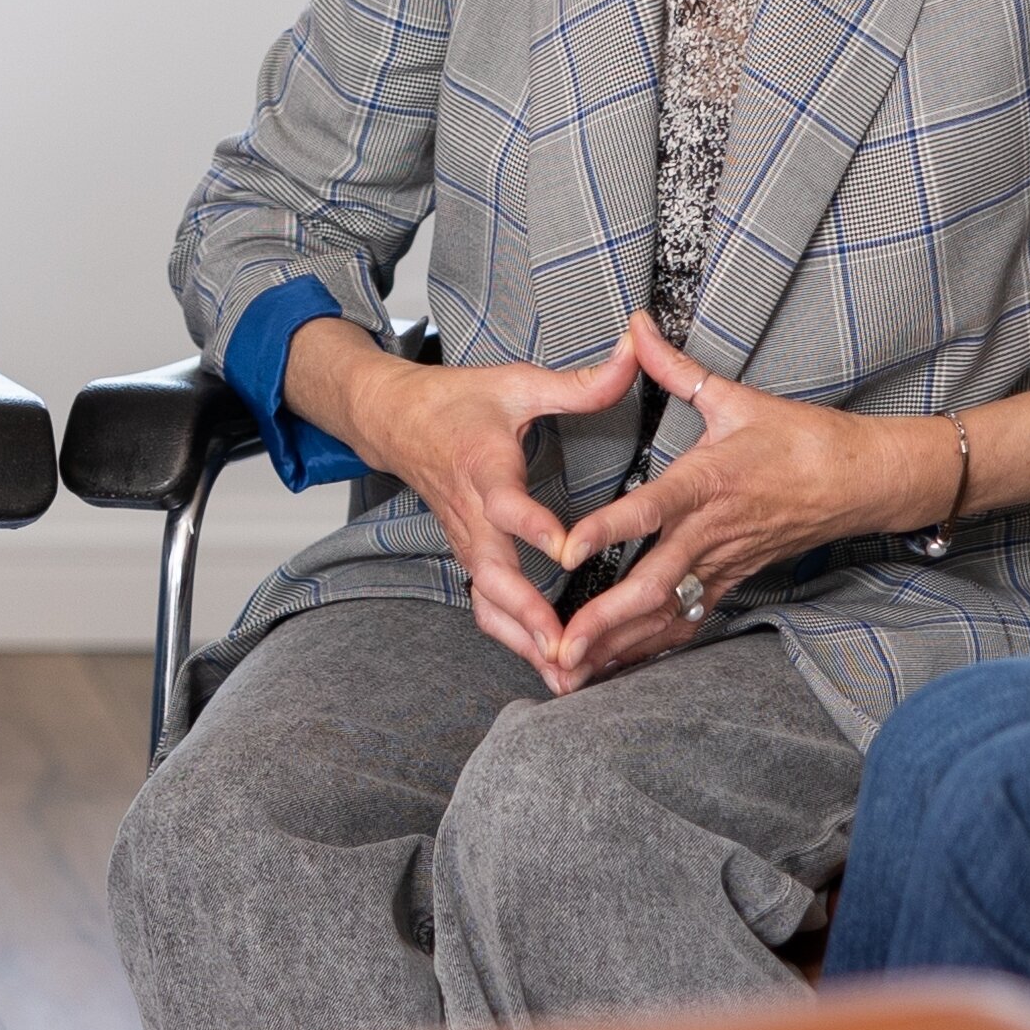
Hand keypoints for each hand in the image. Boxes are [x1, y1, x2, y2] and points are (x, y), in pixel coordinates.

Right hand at [306, 324, 652, 695]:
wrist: (394, 421)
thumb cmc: (457, 402)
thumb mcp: (516, 383)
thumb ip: (578, 382)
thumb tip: (635, 354)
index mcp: (483, 467)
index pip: (505, 505)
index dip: (534, 528)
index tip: (567, 552)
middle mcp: (471, 515)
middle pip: (492, 575)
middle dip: (529, 615)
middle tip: (566, 646)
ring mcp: (467, 542)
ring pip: (488, 603)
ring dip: (523, 642)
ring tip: (564, 675)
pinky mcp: (471, 557)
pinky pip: (488, 607)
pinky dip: (516, 639)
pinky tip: (551, 663)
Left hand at [544, 315, 954, 684]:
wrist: (865, 480)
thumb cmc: (802, 437)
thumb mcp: (735, 397)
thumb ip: (673, 367)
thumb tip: (633, 325)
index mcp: (709, 481)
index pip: (652, 509)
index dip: (608, 529)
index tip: (566, 549)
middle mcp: (713, 531)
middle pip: (653, 583)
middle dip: (603, 619)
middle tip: (556, 645)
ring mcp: (725, 563)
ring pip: (668, 614)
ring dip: (620, 645)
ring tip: (571, 672)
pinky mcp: (733, 581)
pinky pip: (688, 622)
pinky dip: (651, 648)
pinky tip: (614, 669)